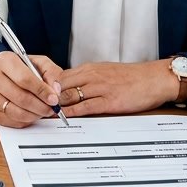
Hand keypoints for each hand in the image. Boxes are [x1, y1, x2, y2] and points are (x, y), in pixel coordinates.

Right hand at [0, 52, 62, 126]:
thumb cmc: (19, 68)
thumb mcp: (37, 62)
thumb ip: (51, 72)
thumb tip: (55, 90)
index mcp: (4, 60)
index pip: (25, 79)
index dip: (42, 92)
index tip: (54, 99)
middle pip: (21, 98)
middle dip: (41, 106)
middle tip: (52, 109)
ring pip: (16, 112)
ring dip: (34, 115)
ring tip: (43, 111)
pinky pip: (10, 121)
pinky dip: (25, 121)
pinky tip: (31, 114)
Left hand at [48, 60, 179, 116]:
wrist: (153, 79)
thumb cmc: (131, 78)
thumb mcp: (105, 72)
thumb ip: (87, 80)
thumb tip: (69, 89)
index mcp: (89, 68)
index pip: (60, 76)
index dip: (46, 87)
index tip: (35, 95)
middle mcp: (91, 75)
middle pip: (60, 85)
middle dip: (46, 96)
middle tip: (33, 107)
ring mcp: (100, 88)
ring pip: (70, 95)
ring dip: (55, 106)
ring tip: (43, 114)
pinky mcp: (109, 100)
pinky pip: (85, 107)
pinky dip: (72, 113)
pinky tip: (63, 118)